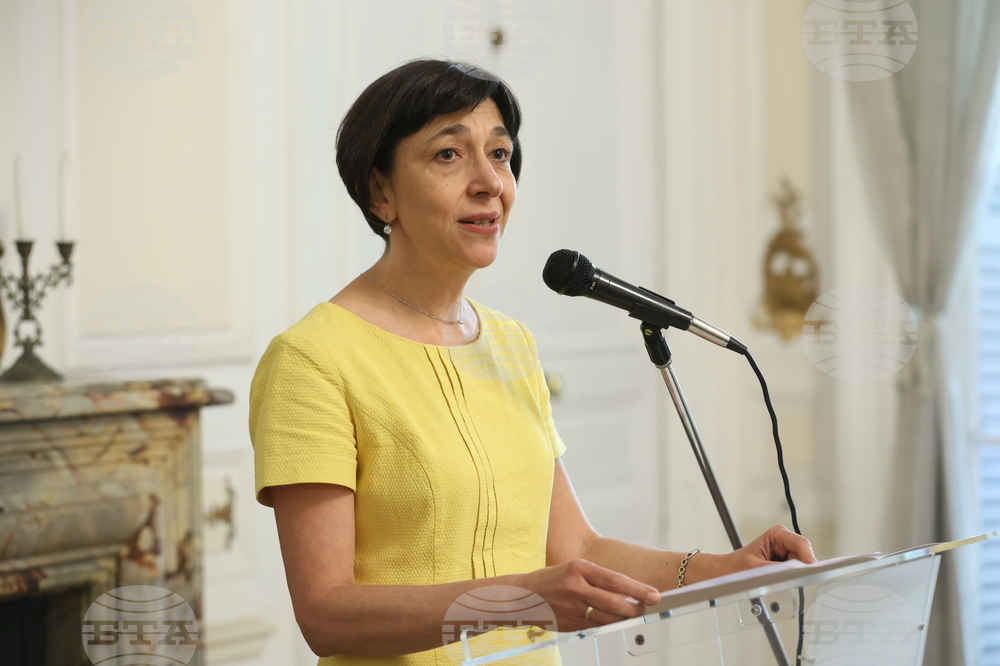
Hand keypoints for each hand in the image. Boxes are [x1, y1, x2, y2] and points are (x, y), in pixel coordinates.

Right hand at [516, 560, 660, 631]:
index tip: (654, 594)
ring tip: (631, 613)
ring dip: (624, 617)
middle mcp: (576, 588)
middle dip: (636, 607)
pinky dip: (607, 622)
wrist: (523, 595)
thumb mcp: (575, 569)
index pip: (616, 580)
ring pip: (608, 618)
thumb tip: (626, 590)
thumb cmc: (552, 579)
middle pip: (615, 603)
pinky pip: (596, 625)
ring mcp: (573, 608)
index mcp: (580, 569)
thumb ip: (598, 580)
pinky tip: (612, 619)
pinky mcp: (571, 624)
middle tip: (646, 607)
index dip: (638, 589)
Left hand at [713, 525, 816, 577]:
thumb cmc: (737, 566)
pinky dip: (791, 579)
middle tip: (792, 579)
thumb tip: (795, 571)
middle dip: (800, 568)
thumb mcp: (756, 568)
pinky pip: (795, 573)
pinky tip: (780, 581)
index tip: (812, 568)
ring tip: (777, 579)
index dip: (808, 556)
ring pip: (801, 566)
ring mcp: (786, 554)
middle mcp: (784, 542)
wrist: (727, 572)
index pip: (801, 543)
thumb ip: (777, 569)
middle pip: (804, 556)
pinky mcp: (786, 565)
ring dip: (794, 575)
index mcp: (777, 534)